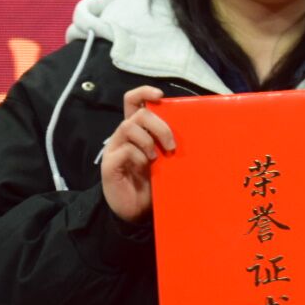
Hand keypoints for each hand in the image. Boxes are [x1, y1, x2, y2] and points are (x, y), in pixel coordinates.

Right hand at [100, 85, 174, 222]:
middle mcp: (123, 136)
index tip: (160, 94)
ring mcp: (115, 149)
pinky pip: (124, 151)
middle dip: (159, 125)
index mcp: (136, 131)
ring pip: (128, 127)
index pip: (133, 101)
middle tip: (171, 145)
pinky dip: (138, 156)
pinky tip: (145, 167)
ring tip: (156, 157)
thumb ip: (169, 144)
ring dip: (148, 140)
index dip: (144, 92)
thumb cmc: (152, 183)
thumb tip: (194, 131)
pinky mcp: (110, 164)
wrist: (135, 212)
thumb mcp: (164, 160)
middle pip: (138, 114)